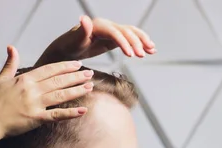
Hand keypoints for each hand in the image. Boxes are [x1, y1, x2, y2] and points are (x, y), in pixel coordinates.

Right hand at [0, 45, 93, 141]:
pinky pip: (56, 115)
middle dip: (76, 76)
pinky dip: (70, 113)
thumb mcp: (1, 79)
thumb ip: (10, 63)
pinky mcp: (36, 118)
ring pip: (60, 95)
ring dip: (77, 90)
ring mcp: (34, 104)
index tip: (77, 65)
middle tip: (90, 73)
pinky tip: (83, 110)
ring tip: (90, 87)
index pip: (49, 70)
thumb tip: (11, 47)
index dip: (65, 67)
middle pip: (58, 80)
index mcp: (25, 79)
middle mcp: (32, 89)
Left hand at [35, 15, 155, 65]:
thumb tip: (84, 18)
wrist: (69, 48)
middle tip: (142, 56)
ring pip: (132, 33)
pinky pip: (131, 39)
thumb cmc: (70, 45)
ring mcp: (113, 31)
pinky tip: (150, 50)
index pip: (115, 32)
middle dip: (136, 43)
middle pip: (126, 31)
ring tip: (152, 50)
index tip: (130, 55)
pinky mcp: (115, 38)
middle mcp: (108, 26)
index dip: (124, 42)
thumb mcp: (74, 41)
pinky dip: (140, 43)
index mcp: (99, 25)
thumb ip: (82, 31)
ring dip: (142, 41)